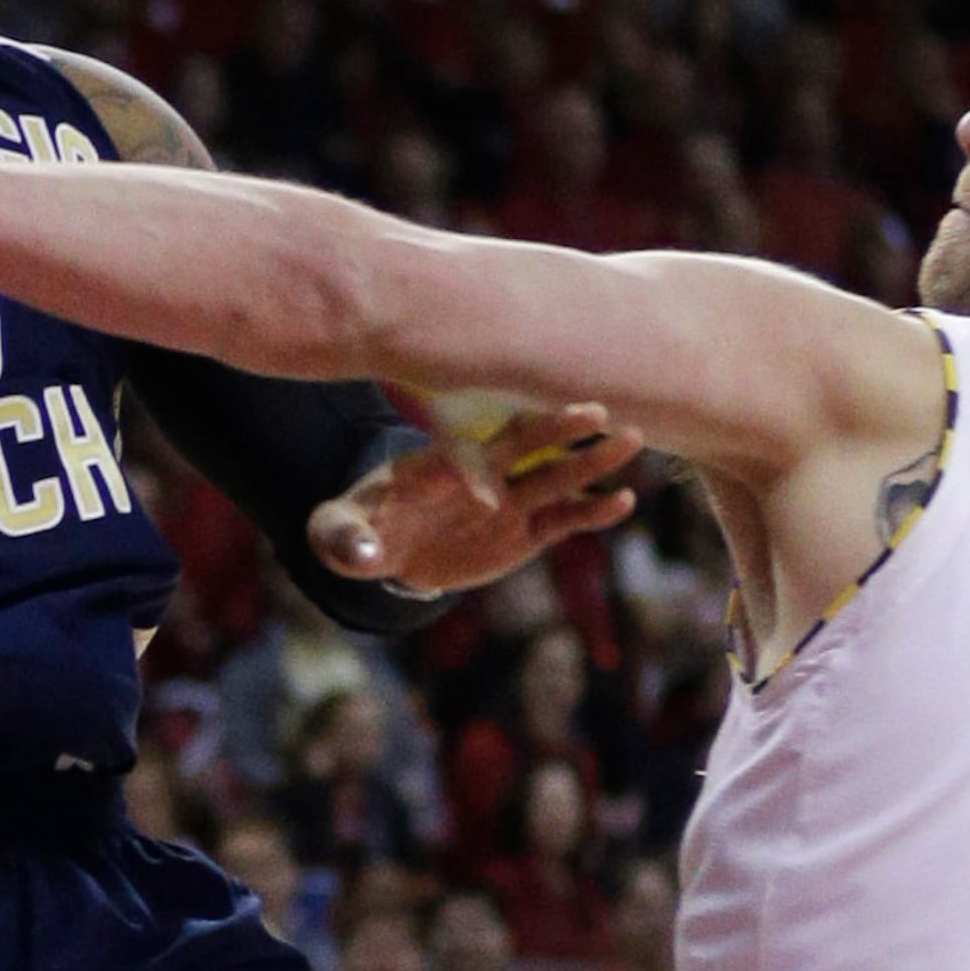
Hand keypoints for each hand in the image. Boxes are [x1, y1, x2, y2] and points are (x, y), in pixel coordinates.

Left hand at [313, 411, 643, 592]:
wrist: (389, 545)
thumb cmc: (358, 530)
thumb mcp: (337, 536)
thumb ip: (345, 542)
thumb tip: (364, 557)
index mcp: (433, 466)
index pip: (461, 460)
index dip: (474, 475)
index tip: (488, 504)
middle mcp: (480, 474)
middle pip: (523, 444)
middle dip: (556, 429)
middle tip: (596, 413)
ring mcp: (508, 499)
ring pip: (555, 475)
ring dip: (591, 459)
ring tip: (632, 440)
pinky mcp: (525, 530)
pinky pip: (563, 519)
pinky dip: (591, 512)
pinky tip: (623, 502)